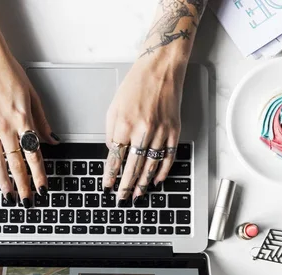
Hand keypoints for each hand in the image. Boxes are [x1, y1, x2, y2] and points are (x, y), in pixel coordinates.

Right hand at [0, 45, 58, 207]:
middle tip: (26, 200)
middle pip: (15, 162)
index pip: (33, 154)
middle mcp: (5, 126)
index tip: (42, 187)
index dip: (38, 173)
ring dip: (3, 180)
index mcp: (22, 119)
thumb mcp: (33, 96)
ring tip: (8, 194)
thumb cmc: (8, 71)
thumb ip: (42, 122)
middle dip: (22, 184)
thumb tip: (52, 140)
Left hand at [103, 59, 185, 203]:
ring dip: (143, 183)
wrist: (160, 69)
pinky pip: (168, 156)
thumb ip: (111, 132)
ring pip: (150, 165)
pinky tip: (156, 180)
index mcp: (125, 124)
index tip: (107, 186)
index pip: (115, 158)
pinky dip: (162, 171)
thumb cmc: (135, 85)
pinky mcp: (174, 130)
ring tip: (138, 195)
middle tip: (122, 198)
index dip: (111, 175)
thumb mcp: (114, 107)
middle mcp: (143, 130)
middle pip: (133, 166)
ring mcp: (160, 132)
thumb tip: (114, 152)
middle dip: (126, 185)